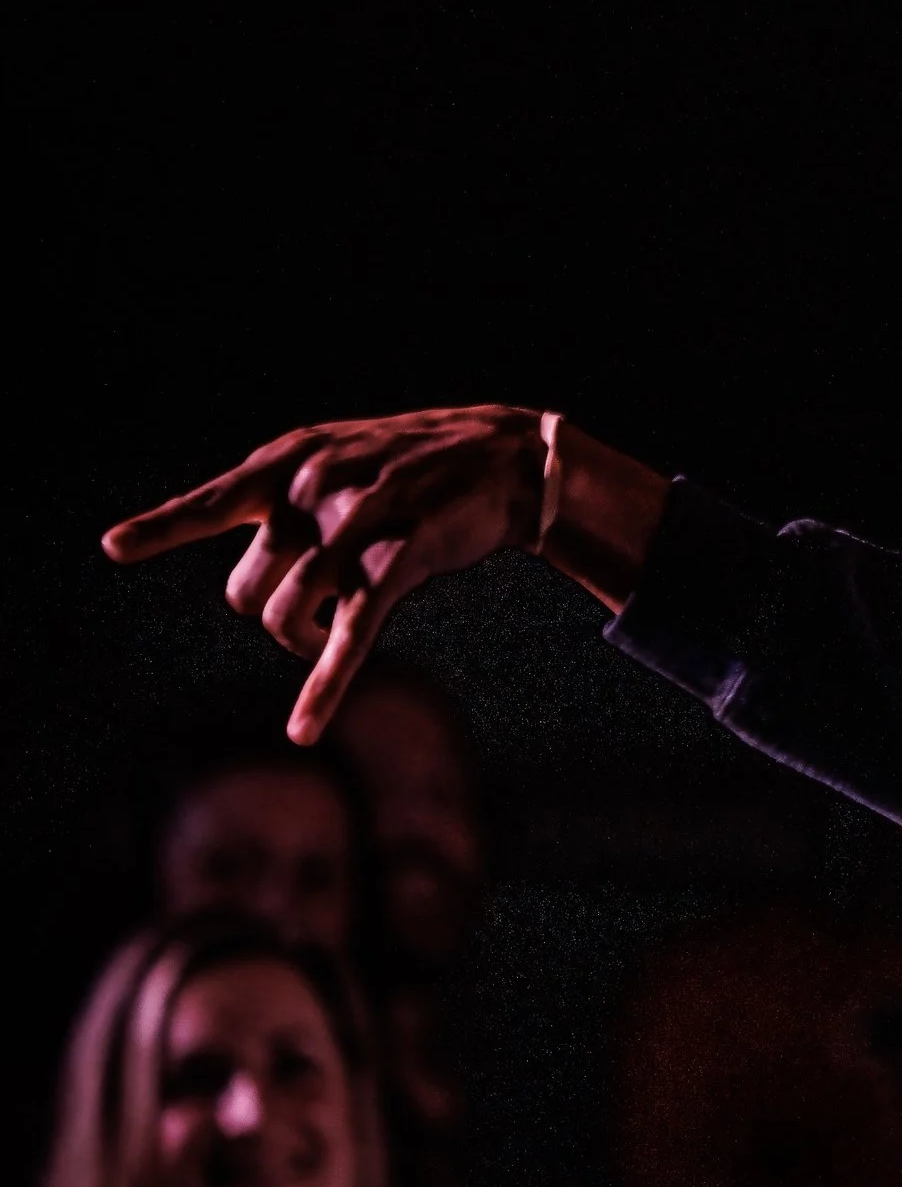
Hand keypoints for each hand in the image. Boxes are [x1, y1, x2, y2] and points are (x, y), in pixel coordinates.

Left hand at [104, 406, 549, 741]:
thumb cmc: (415, 466)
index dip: (160, 527)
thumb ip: (291, 500)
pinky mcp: (396, 565)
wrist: (503, 457)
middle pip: (245, 590)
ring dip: (303, 642)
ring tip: (334, 627)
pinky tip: (303, 729)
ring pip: (285, 617)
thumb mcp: (342, 460)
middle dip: (271, 615)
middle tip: (313, 610)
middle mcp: (312, 489)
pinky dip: (323, 689)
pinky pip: (345, 639)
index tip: (112, 547)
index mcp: (291, 461)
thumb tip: (251, 573)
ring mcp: (353, 526)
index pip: (213, 501)